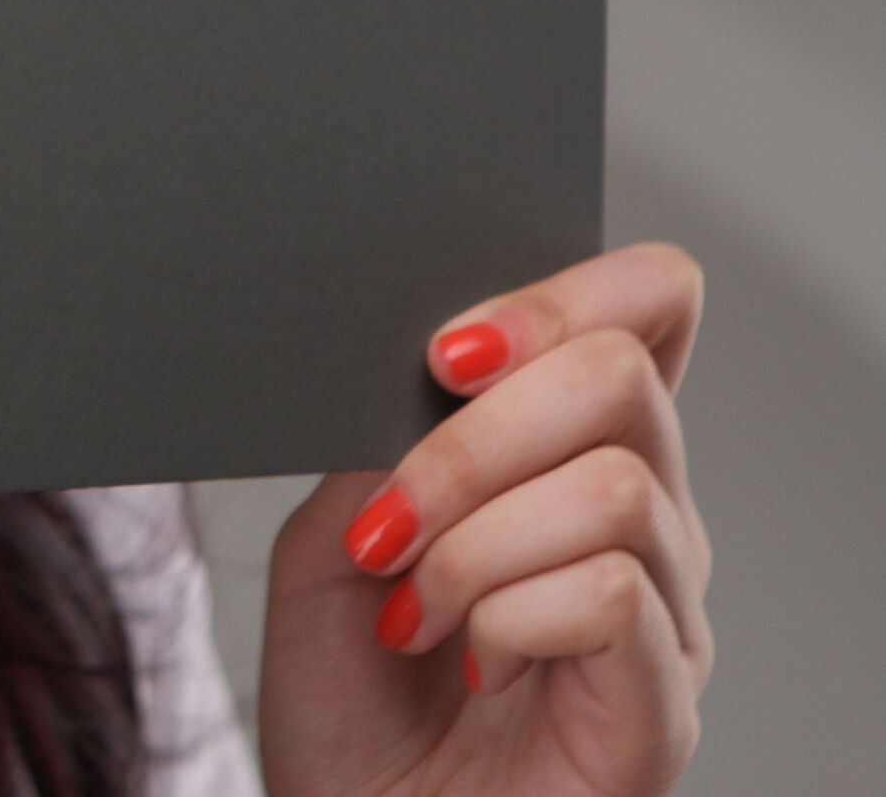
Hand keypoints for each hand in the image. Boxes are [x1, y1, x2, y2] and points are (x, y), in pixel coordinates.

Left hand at [257, 242, 710, 796]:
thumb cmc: (346, 697)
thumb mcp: (332, 534)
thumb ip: (385, 440)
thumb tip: (434, 362)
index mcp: (569, 452)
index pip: (647, 307)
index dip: (561, 292)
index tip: (444, 348)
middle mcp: (642, 520)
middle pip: (620, 375)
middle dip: (472, 435)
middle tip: (390, 520)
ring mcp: (664, 612)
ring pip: (613, 486)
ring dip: (472, 540)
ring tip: (411, 609)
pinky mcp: (662, 705)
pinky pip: (613, 595)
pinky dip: (507, 615)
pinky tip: (466, 659)